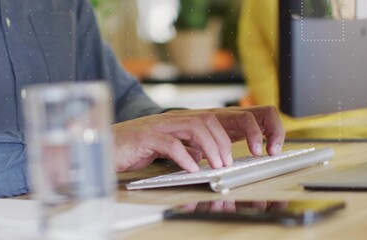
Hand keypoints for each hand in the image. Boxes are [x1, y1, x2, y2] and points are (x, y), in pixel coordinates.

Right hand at [112, 106, 284, 172]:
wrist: (106, 145)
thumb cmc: (136, 147)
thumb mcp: (170, 148)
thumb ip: (189, 148)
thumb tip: (206, 157)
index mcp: (184, 121)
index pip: (221, 117)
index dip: (246, 127)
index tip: (260, 148)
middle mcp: (176, 118)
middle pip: (212, 119)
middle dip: (228, 142)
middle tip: (231, 164)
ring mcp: (161, 125)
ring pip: (196, 126)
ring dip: (212, 148)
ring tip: (217, 166)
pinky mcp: (146, 136)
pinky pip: (171, 143)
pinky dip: (184, 157)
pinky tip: (191, 169)